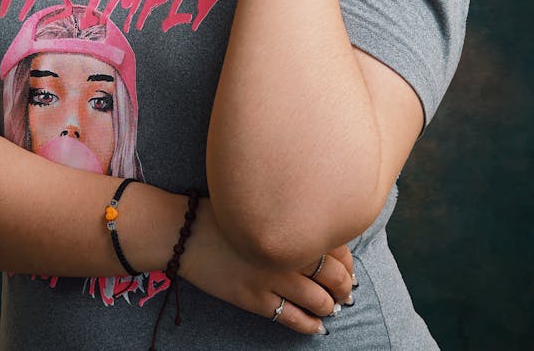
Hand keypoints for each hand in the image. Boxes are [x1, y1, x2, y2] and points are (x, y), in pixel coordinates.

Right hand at [180, 199, 354, 334]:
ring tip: (331, 307)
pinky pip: (293, 319)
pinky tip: (317, 326)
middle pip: (333, 276)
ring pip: (318, 301)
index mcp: (289, 225)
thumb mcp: (258, 206)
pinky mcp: (256, 299)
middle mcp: (286, 252)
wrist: (186, 232)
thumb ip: (287, 217)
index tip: (347, 267)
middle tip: (346, 291)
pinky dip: (310, 325)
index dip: (347, 261)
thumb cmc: (221, 212)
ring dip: (330, 306)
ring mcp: (272, 278)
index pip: (336, 246)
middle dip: (344, 287)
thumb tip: (315, 233)